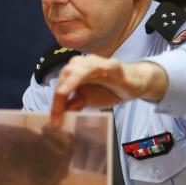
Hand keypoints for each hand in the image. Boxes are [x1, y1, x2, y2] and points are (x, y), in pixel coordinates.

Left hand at [51, 55, 167, 125]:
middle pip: (66, 75)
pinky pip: (106, 66)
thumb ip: (72, 105)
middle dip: (60, 94)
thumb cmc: (107, 89)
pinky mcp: (114, 66)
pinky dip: (101, 68)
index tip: (54, 121)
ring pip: (81, 69)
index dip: (55, 103)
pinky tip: (96, 73)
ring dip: (71, 81)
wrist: (132, 85)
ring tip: (62, 92)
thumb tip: (57, 117)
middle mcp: (83, 64)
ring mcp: (98, 63)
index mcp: (74, 71)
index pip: (60, 84)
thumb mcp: (86, 100)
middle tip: (57, 115)